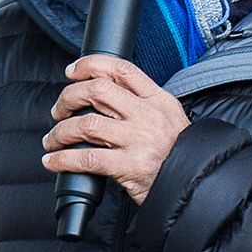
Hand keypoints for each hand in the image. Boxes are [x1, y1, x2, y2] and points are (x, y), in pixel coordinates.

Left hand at [43, 55, 188, 204]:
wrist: (198, 186)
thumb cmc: (180, 156)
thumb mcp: (169, 119)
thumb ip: (141, 105)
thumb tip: (101, 94)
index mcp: (158, 100)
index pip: (121, 69)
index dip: (90, 65)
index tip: (72, 71)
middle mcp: (148, 116)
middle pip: (97, 91)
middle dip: (69, 97)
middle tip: (59, 111)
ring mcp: (139, 140)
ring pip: (87, 124)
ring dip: (60, 131)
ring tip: (53, 140)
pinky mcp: (130, 166)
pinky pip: (87, 159)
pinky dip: (63, 159)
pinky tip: (53, 161)